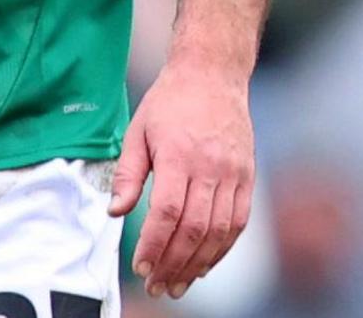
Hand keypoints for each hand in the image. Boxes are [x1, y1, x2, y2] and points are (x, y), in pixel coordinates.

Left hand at [110, 58, 254, 298]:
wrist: (212, 77)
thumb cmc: (169, 103)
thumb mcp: (137, 131)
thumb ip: (128, 174)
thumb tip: (115, 212)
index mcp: (179, 156)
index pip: (168, 212)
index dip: (154, 244)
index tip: (140, 267)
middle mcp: (211, 169)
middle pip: (195, 229)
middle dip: (174, 263)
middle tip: (158, 286)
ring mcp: (234, 175)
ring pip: (219, 232)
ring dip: (199, 263)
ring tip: (178, 284)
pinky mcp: (248, 179)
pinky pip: (238, 223)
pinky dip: (222, 248)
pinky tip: (204, 264)